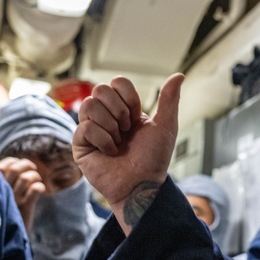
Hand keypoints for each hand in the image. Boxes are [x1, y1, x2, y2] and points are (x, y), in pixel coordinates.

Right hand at [0, 157, 44, 231]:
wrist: (6, 240)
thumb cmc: (2, 215)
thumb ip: (0, 183)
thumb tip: (11, 166)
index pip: (2, 165)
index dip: (13, 162)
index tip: (18, 165)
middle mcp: (2, 191)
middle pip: (15, 168)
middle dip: (26, 165)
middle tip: (32, 169)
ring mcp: (14, 199)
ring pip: (26, 177)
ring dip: (35, 176)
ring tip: (36, 180)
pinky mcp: (25, 208)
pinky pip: (35, 190)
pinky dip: (40, 187)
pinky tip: (40, 191)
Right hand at [73, 74, 182, 231]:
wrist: (142, 184)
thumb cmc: (153, 159)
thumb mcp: (165, 126)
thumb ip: (169, 99)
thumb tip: (179, 75)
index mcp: (123, 108)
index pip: (117, 82)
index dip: (129, 98)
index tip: (137, 118)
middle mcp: (104, 115)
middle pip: (100, 89)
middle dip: (119, 111)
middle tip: (126, 130)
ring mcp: (89, 128)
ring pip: (89, 104)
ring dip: (111, 126)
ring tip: (118, 142)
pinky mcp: (80, 143)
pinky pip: (86, 127)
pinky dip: (104, 140)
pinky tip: (110, 152)